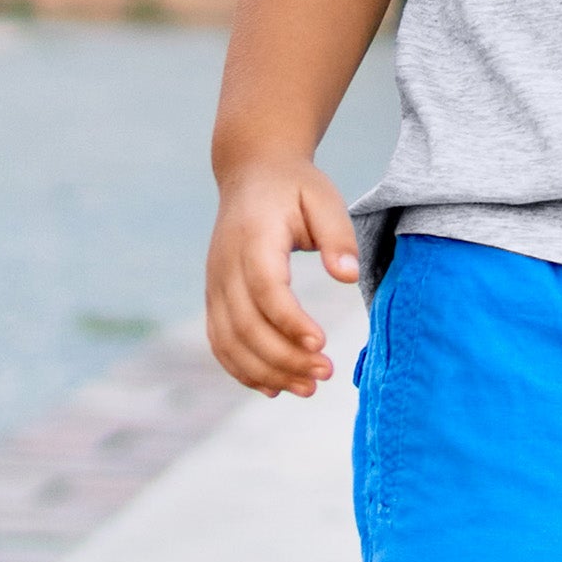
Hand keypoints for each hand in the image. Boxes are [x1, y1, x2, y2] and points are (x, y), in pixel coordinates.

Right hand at [205, 155, 360, 398]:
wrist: (252, 173)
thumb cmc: (295, 188)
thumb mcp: (324, 198)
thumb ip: (338, 236)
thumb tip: (348, 277)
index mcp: (253, 237)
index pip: (266, 288)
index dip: (290, 321)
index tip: (322, 344)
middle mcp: (225, 265)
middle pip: (245, 324)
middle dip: (284, 357)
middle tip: (326, 373)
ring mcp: (214, 284)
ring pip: (229, 341)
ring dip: (265, 372)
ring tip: (308, 387)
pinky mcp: (214, 297)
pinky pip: (220, 342)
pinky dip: (243, 370)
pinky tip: (275, 387)